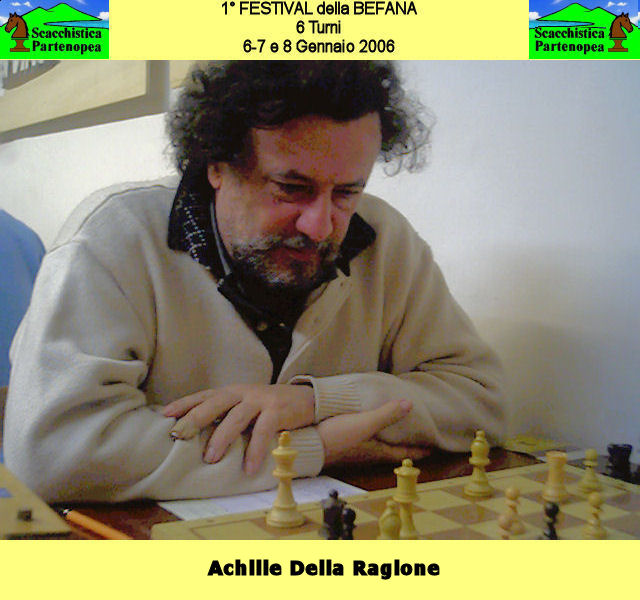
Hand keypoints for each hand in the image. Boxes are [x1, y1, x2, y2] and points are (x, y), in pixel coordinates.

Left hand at [163, 383, 314, 473]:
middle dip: (196, 418)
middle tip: (180, 435)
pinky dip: (256, 450)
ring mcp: (260, 400)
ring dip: (222, 438)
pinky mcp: (277, 411)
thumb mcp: (245, 406)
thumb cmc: (269, 408)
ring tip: (211, 458)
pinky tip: (249, 468)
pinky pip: (264, 431)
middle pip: (215, 403)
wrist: (305, 400)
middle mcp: (243, 392)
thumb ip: (226, 415)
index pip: (204, 395)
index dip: (184, 403)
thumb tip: (198, 434)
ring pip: (237, 417)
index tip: (165, 415)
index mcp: (232, 392)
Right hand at [317, 399, 424, 463]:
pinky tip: (365, 433)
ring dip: (387, 444)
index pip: (401, 453)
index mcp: (376, 451)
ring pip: (376, 450)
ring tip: (394, 436)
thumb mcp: (365, 423)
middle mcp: (366, 455)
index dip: (417, 452)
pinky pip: (362, 445)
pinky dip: (371, 440)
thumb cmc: (337, 436)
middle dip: (404, 448)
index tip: (431, 450)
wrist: (305, 445)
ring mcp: (352, 453)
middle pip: (390, 453)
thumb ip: (387, 414)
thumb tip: (410, 404)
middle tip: (416, 442)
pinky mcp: (340, 448)